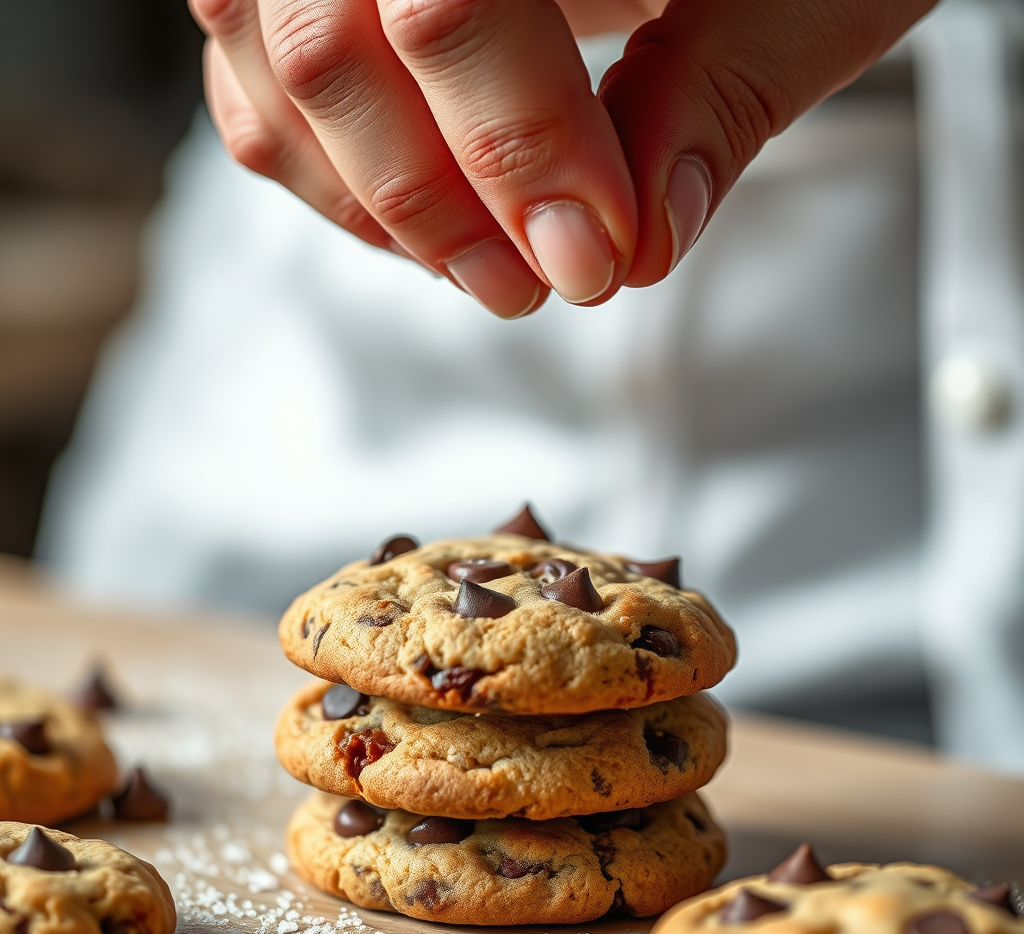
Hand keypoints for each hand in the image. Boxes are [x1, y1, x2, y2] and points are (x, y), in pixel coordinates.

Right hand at [191, 0, 934, 316]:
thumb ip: (725, 90)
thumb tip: (649, 239)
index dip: (516, 148)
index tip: (599, 258)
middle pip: (328, 39)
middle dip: (437, 199)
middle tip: (545, 284)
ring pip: (276, 63)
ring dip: (381, 202)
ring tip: (495, 272)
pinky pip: (259, 79)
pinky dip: (334, 175)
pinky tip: (432, 226)